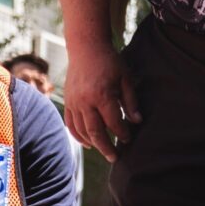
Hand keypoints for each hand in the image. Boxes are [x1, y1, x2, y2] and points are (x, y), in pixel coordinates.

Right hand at [62, 41, 140, 161]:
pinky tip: (87, 143)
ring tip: (103, 150)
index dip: (122, 133)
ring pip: (81, 130)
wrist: (85, 47)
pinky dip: (77, 135)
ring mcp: (74, 102)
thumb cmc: (109, 61)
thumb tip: (137, 121)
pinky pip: (70, 123)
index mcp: (102, 95)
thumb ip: (131, 101)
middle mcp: (85, 101)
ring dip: (92, 143)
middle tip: (115, 158)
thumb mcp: (125, 78)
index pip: (113, 122)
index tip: (129, 138)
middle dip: (106, 147)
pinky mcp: (67, 101)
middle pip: (95, 132)